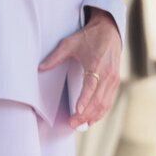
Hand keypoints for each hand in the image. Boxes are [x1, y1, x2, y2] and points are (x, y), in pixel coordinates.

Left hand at [39, 8, 121, 130]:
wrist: (110, 31)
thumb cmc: (89, 37)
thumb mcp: (70, 43)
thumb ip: (55, 57)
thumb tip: (40, 68)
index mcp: (97, 64)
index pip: (91, 86)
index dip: (84, 100)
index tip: (77, 111)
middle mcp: (108, 74)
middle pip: (98, 100)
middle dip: (85, 114)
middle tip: (72, 123)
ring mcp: (114, 79)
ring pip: (105, 103)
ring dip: (93, 116)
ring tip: (80, 125)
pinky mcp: (116, 82)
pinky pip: (109, 101)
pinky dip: (101, 112)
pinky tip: (92, 119)